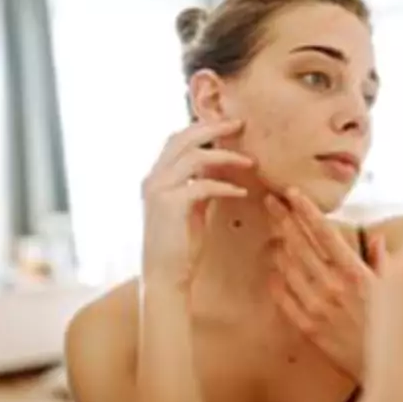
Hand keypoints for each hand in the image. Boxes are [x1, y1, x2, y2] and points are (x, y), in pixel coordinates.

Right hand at [141, 119, 252, 288]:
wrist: (164, 277)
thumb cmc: (179, 247)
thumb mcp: (191, 209)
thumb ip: (199, 187)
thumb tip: (219, 170)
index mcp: (156, 177)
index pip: (177, 139)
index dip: (202, 128)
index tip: (228, 125)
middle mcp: (153, 178)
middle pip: (183, 138)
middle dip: (213, 127)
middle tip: (239, 124)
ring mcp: (158, 190)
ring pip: (194, 157)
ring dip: (225, 156)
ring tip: (249, 162)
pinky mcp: (170, 205)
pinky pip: (202, 185)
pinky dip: (225, 185)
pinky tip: (242, 191)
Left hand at [264, 188, 383, 380]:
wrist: (392, 373)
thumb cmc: (397, 327)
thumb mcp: (396, 289)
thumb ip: (383, 261)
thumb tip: (377, 238)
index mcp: (356, 272)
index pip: (325, 233)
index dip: (306, 211)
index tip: (293, 193)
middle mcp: (333, 286)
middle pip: (301, 245)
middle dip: (284, 220)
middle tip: (270, 202)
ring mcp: (318, 307)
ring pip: (289, 268)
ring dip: (279, 247)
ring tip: (272, 231)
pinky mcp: (309, 328)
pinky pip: (285, 300)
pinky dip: (277, 282)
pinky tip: (272, 270)